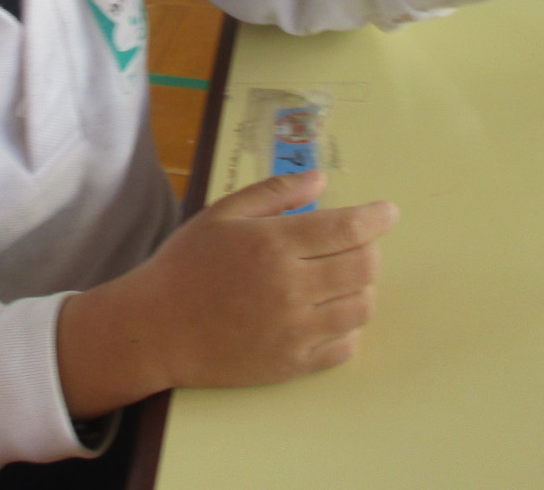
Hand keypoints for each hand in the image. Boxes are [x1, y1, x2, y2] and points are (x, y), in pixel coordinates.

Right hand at [56, 171, 397, 416]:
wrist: (156, 329)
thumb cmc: (186, 265)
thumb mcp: (222, 214)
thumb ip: (274, 193)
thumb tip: (321, 179)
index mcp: (274, 245)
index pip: (348, 229)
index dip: (377, 217)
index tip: (388, 211)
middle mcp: (292, 288)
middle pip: (364, 267)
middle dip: (369, 249)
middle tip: (354, 244)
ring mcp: (295, 331)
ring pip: (362, 307)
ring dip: (361, 288)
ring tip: (341, 279)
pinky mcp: (292, 364)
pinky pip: (345, 347)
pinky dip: (347, 327)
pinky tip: (327, 314)